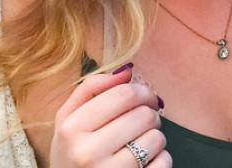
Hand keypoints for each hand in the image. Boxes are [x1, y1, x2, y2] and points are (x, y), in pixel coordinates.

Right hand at [49, 65, 169, 167]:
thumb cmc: (73, 152)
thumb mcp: (68, 120)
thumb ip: (91, 89)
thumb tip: (126, 71)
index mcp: (72, 128)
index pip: (123, 94)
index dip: (142, 92)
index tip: (145, 97)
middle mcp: (87, 151)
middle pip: (144, 115)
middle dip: (150, 114)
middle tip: (144, 121)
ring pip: (156, 138)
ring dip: (154, 137)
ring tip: (139, 144)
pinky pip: (163, 161)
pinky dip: (160, 159)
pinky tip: (145, 162)